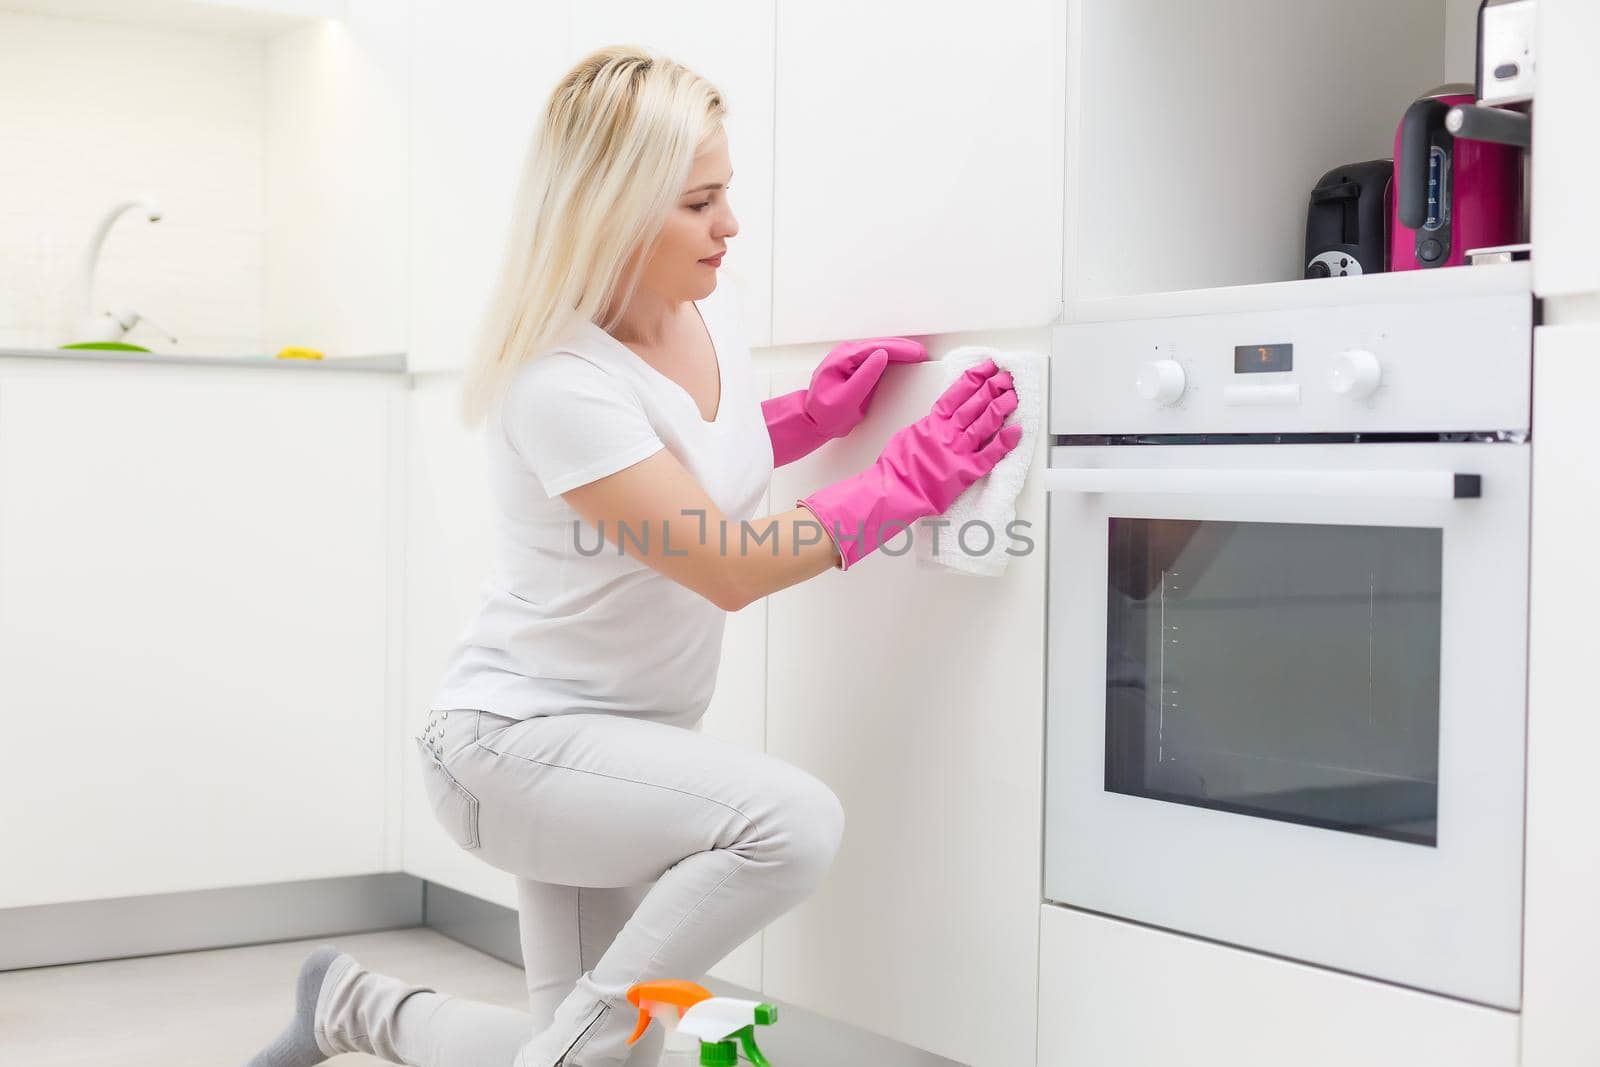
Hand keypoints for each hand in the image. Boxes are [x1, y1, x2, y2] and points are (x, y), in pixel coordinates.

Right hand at [797, 358, 1021, 569]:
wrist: (893, 491)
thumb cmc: (896, 468)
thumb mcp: (908, 436)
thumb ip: (927, 427)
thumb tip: (936, 421)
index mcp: (932, 422)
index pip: (958, 394)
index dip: (975, 378)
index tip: (988, 368)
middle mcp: (948, 433)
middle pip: (975, 404)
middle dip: (993, 388)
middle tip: (1006, 378)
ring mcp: (958, 451)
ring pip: (985, 424)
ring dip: (1001, 408)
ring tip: (1014, 396)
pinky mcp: (967, 472)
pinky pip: (990, 455)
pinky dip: (1004, 443)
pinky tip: (1017, 431)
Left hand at [803, 337, 927, 438]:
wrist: (813, 421)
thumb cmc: (826, 413)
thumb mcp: (847, 397)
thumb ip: (865, 376)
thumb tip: (882, 355)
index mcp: (843, 358)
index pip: (877, 348)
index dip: (900, 349)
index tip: (917, 353)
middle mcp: (846, 354)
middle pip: (880, 345)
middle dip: (902, 348)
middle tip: (921, 353)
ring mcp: (849, 359)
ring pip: (878, 349)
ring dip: (898, 351)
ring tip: (916, 354)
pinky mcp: (854, 367)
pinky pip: (874, 357)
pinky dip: (890, 358)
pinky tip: (902, 359)